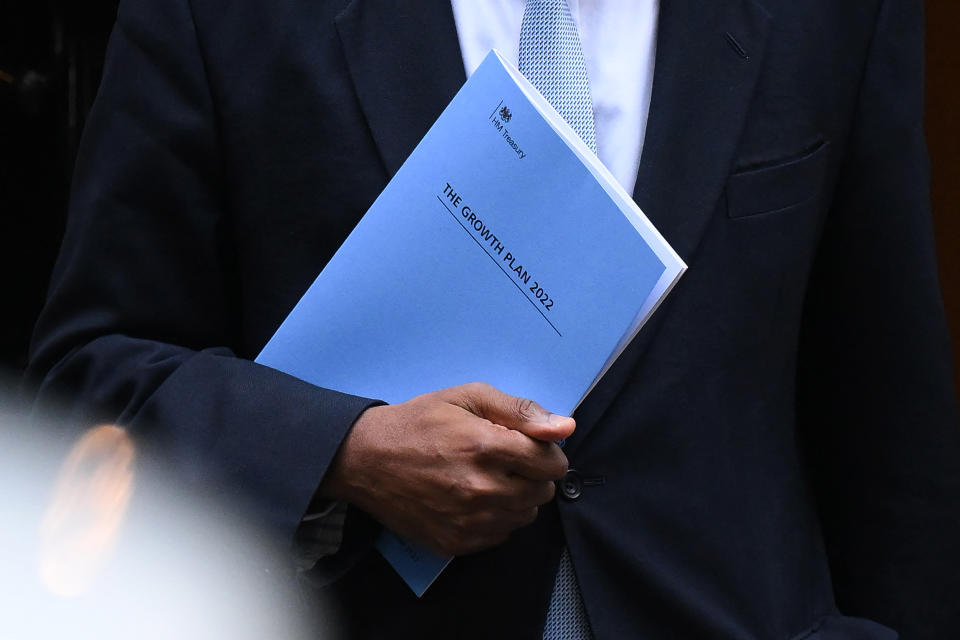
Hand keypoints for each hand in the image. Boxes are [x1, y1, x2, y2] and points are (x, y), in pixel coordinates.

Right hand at [319, 382, 574, 555]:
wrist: (365, 459)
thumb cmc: (419, 422)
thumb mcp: (468, 397)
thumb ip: (520, 411)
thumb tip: (566, 427)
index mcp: (486, 446)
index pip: (552, 462)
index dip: (547, 451)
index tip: (530, 445)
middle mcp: (481, 489)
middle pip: (543, 491)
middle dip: (532, 473)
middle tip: (504, 459)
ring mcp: (468, 521)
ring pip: (526, 515)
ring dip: (517, 496)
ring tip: (488, 477)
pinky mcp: (456, 542)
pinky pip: (502, 534)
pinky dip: (497, 517)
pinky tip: (473, 498)